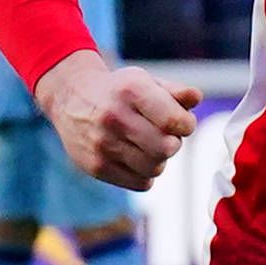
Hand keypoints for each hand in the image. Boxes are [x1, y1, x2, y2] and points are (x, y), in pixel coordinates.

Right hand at [35, 50, 195, 189]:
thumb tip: (196, 98)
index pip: (175, 121)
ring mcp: (101, 143)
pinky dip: (145, 174)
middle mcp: (113, 117)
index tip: (180, 122)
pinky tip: (134, 157)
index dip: (186, 125)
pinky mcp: (94, 166)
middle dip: (173, 143)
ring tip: (147, 145)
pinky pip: (141, 183)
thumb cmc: (119, 91)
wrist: (70, 98)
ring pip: (155, 168)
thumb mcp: (145, 81)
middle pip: (167, 148)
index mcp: (131, 91)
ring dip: (159, 160)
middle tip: (163, 135)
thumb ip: (176, 92)